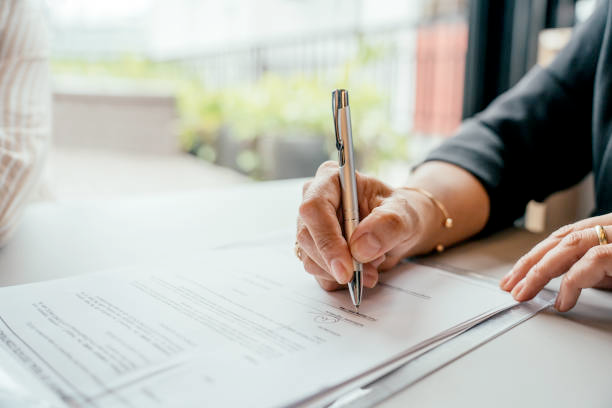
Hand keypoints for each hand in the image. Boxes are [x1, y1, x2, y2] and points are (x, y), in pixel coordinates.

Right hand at [296, 161, 437, 290]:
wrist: (401, 229)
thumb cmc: (400, 212)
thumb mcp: (405, 213)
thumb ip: (387, 224)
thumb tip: (360, 247)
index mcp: (330, 180)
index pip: (314, 209)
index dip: (327, 239)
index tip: (347, 267)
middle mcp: (314, 202)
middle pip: (307, 237)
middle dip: (337, 262)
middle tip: (369, 274)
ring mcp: (311, 228)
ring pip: (310, 259)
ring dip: (342, 272)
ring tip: (372, 266)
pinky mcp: (313, 251)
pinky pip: (318, 274)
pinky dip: (341, 279)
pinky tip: (362, 269)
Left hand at [500, 214, 611, 311]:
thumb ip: (595, 270)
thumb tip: (570, 279)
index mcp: (607, 228)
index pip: (563, 237)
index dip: (537, 255)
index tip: (516, 275)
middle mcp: (610, 227)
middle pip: (560, 240)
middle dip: (530, 263)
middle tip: (510, 286)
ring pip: (569, 245)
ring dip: (541, 271)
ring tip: (524, 293)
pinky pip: (592, 261)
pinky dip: (572, 283)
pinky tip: (563, 302)